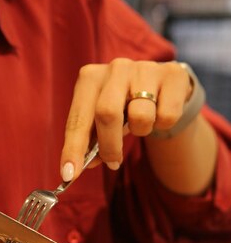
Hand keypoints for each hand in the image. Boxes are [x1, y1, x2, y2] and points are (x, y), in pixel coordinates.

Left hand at [60, 58, 191, 179]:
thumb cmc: (124, 105)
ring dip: (141, 132)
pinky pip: (167, 115)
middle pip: (107, 114)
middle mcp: (115, 68)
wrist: (162, 85)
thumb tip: (77, 168)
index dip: (73, 148)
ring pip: (141, 117)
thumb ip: (90, 141)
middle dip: (109, 146)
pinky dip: (163, 125)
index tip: (69, 174)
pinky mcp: (172, 74)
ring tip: (140, 123)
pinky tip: (160, 111)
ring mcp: (144, 68)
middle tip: (112, 163)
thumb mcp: (102, 119)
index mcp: (90, 78)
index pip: (78, 118)